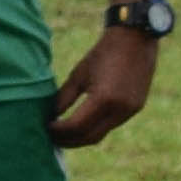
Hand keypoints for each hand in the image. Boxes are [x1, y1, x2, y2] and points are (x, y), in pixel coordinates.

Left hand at [45, 26, 155, 151]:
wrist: (136, 40)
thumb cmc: (103, 53)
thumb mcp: (79, 75)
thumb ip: (64, 98)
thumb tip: (50, 117)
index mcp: (104, 99)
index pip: (76, 126)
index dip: (58, 131)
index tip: (44, 129)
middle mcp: (120, 109)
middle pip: (89, 137)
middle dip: (68, 140)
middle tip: (50, 138)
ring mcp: (131, 111)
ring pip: (101, 134)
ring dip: (80, 138)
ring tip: (62, 135)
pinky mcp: (136, 108)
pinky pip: (111, 126)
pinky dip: (94, 129)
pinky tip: (80, 126)